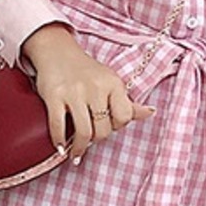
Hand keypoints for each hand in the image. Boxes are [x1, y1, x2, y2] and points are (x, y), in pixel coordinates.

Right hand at [20, 23, 154, 161]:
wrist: (58, 53)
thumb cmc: (87, 72)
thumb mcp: (111, 83)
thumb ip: (129, 103)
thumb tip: (151, 112)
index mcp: (113, 84)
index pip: (124, 117)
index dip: (117, 126)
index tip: (109, 126)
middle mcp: (96, 87)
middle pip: (103, 129)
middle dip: (98, 138)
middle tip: (91, 137)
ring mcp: (74, 92)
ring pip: (84, 132)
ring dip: (80, 147)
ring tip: (77, 152)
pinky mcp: (54, 96)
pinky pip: (58, 126)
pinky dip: (60, 141)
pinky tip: (62, 147)